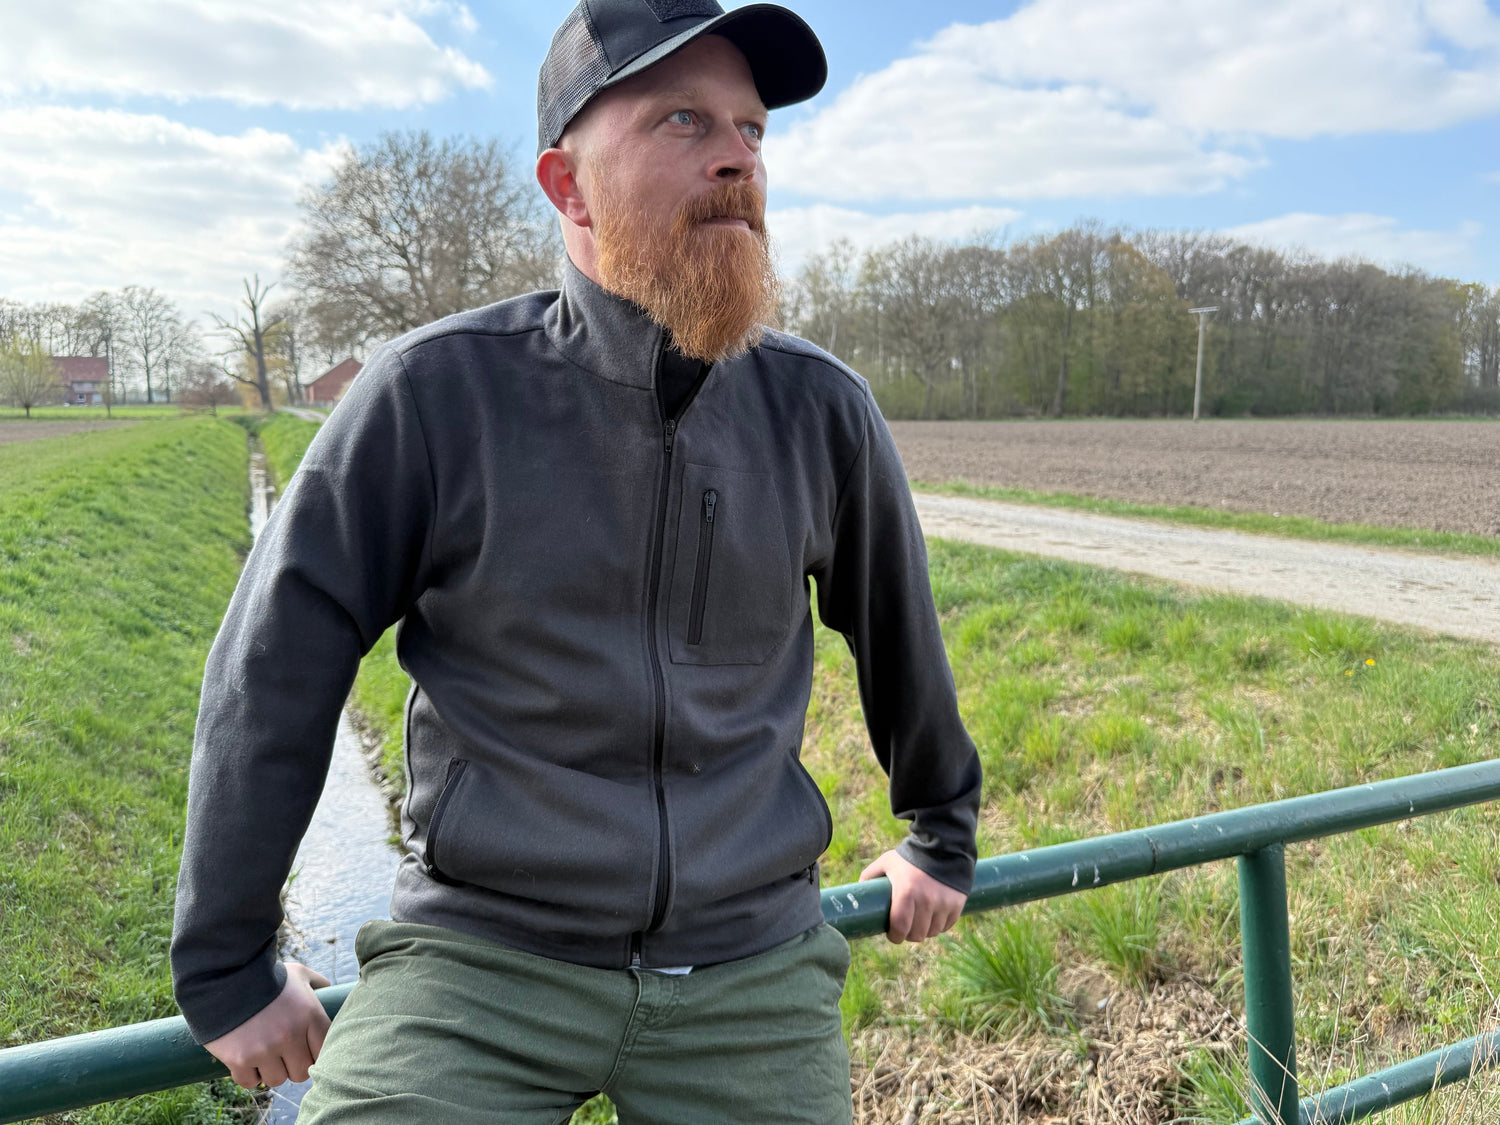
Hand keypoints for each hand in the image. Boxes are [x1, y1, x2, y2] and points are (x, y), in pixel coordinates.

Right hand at [205, 962, 331, 1088]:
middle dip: (293, 1065)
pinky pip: (251, 1082)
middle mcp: (290, 1035)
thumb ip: (316, 982)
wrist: (225, 975)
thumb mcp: (298, 973)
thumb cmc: (265, 976)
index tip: (305, 1050)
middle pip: (302, 1072)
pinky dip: (249, 1075)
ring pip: (277, 1079)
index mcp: (310, 1016)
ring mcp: (265, 1049)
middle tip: (282, 1054)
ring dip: (270, 1070)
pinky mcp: (240, 1059)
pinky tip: (246, 1060)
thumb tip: (328, 988)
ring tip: (263, 1053)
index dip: (314, 1053)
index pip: (324, 1052)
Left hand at [859, 849, 966, 943]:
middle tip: (905, 928)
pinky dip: (939, 925)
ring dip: (924, 930)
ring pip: (932, 932)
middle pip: (917, 934)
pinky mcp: (957, 903)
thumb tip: (857, 894)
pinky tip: (933, 918)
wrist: (942, 846)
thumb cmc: (909, 857)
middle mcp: (926, 900)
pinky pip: (946, 925)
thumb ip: (870, 875)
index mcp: (906, 892)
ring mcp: (943, 902)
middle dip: (909, 934)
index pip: (900, 928)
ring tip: (919, 922)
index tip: (893, 935)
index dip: (895, 936)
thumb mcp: (886, 862)